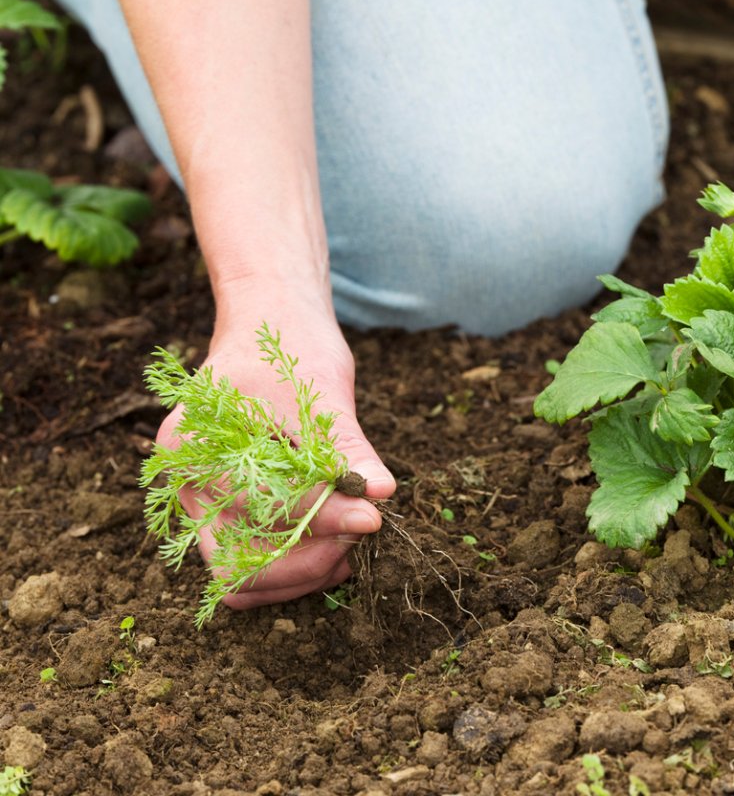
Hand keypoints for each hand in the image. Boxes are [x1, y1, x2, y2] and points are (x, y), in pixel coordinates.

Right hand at [155, 296, 395, 609]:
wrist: (269, 323)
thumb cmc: (290, 348)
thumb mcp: (322, 391)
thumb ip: (348, 448)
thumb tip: (382, 493)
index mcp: (193, 449)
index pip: (258, 509)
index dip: (321, 519)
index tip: (373, 517)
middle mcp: (185, 484)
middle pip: (235, 565)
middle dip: (305, 562)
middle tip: (361, 532)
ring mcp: (200, 503)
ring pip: (241, 576)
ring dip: (301, 571)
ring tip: (352, 542)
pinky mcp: (225, 511)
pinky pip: (249, 561)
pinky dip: (291, 565)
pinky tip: (336, 544)